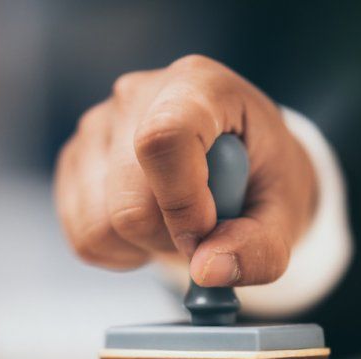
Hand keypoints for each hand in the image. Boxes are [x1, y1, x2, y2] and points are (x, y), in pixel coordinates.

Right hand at [54, 55, 317, 286]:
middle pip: (129, 202)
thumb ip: (261, 245)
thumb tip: (208, 270)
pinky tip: (149, 226)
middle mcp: (136, 96)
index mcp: (199, 86)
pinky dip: (120, 250)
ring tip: (177, 223)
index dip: (183, 202)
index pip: (165, 138)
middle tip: (205, 231)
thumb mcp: (286, 211)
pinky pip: (84, 235)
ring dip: (145, 246)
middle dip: (171, 238)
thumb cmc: (263, 178)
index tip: (209, 232)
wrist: (238, 167)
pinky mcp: (74, 161)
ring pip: (100, 225)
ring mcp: (97, 128)